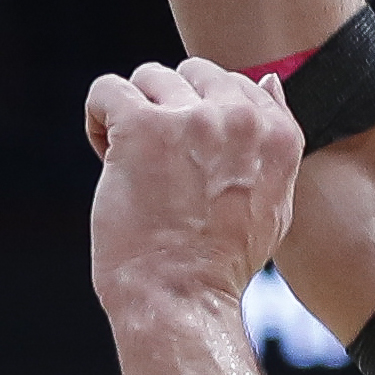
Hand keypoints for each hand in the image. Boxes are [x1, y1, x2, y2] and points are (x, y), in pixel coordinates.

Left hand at [85, 60, 303, 321]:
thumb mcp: (275, 202)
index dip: (203, 117)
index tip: (190, 160)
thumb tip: (267, 81)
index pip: (236, 84)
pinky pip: (106, 89)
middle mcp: (239, 118)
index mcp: (278, 135)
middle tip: (157, 162)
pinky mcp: (141, 126)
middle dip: (168, 108)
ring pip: (148, 77)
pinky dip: (97, 117)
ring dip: (132, 115)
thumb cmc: (220, 264)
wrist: (181, 299)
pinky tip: (104, 154)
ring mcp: (191, 119)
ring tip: (129, 164)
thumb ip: (275, 139)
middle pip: (192, 74)